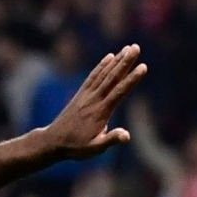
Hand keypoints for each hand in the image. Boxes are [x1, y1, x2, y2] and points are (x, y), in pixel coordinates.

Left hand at [43, 44, 146, 159]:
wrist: (53, 141)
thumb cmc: (76, 147)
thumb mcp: (94, 149)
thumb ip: (111, 140)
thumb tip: (127, 136)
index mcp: (100, 112)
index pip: (119, 92)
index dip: (132, 79)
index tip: (143, 67)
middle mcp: (94, 100)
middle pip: (112, 77)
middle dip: (125, 62)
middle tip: (136, 47)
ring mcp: (87, 95)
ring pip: (104, 74)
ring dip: (116, 60)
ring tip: (128, 48)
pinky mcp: (81, 94)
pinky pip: (93, 76)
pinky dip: (102, 66)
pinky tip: (109, 57)